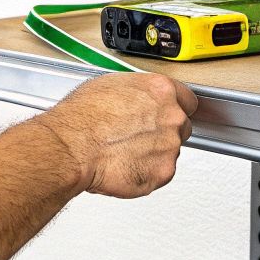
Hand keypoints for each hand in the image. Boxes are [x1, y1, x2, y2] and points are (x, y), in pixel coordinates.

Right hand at [35, 73, 197, 198]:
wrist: (72, 148)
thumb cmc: (82, 118)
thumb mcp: (110, 86)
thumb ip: (136, 94)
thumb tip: (135, 99)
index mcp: (161, 91)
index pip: (187, 100)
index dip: (173, 108)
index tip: (164, 114)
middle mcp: (172, 117)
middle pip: (181, 127)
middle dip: (163, 133)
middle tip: (136, 136)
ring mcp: (170, 146)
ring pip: (169, 152)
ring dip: (152, 154)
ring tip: (123, 152)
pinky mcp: (163, 172)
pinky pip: (159, 174)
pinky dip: (145, 173)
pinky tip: (124, 165)